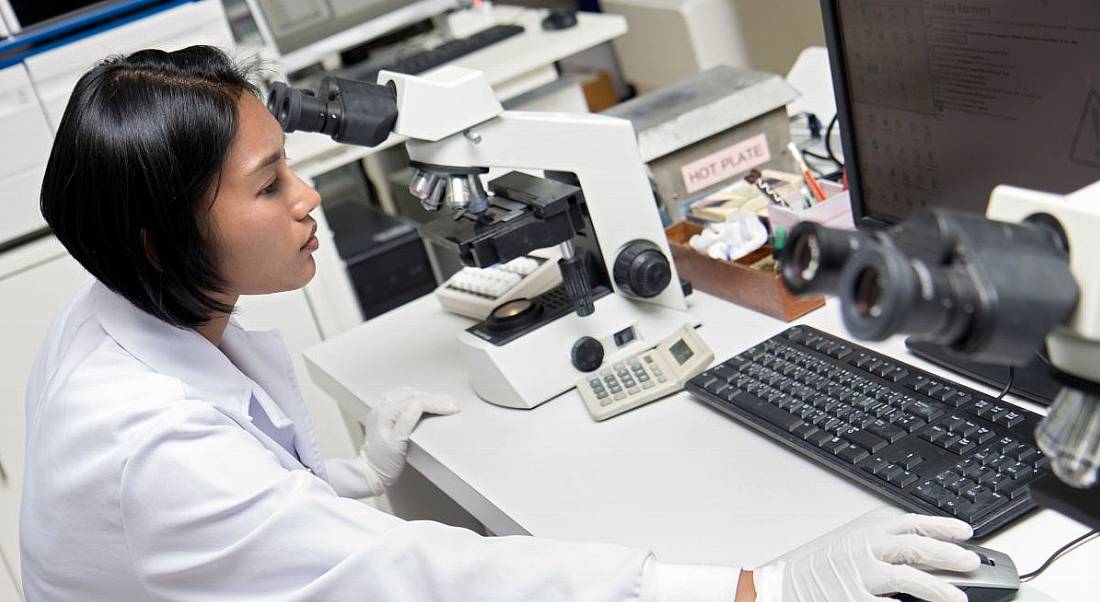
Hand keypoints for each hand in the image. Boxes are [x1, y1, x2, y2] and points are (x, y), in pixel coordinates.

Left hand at [363, 386, 459, 486]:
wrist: (370, 473)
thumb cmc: (383, 464)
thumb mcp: (397, 445)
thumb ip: (407, 422)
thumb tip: (421, 406)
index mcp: (384, 415)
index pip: (416, 402)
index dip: (436, 403)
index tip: (452, 408)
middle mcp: (380, 408)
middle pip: (413, 394)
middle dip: (434, 398)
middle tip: (452, 404)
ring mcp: (380, 409)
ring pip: (407, 393)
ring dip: (425, 395)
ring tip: (441, 402)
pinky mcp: (383, 412)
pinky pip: (400, 396)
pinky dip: (414, 396)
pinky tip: (422, 400)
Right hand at [753, 514, 980, 601]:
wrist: (784, 587)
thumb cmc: (819, 570)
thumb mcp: (851, 549)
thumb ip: (883, 549)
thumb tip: (921, 553)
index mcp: (866, 535)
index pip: (909, 523)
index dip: (940, 526)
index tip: (963, 531)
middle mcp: (864, 552)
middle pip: (913, 547)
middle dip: (946, 554)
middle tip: (970, 561)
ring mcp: (859, 577)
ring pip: (906, 577)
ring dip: (936, 588)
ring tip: (957, 596)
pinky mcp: (852, 599)